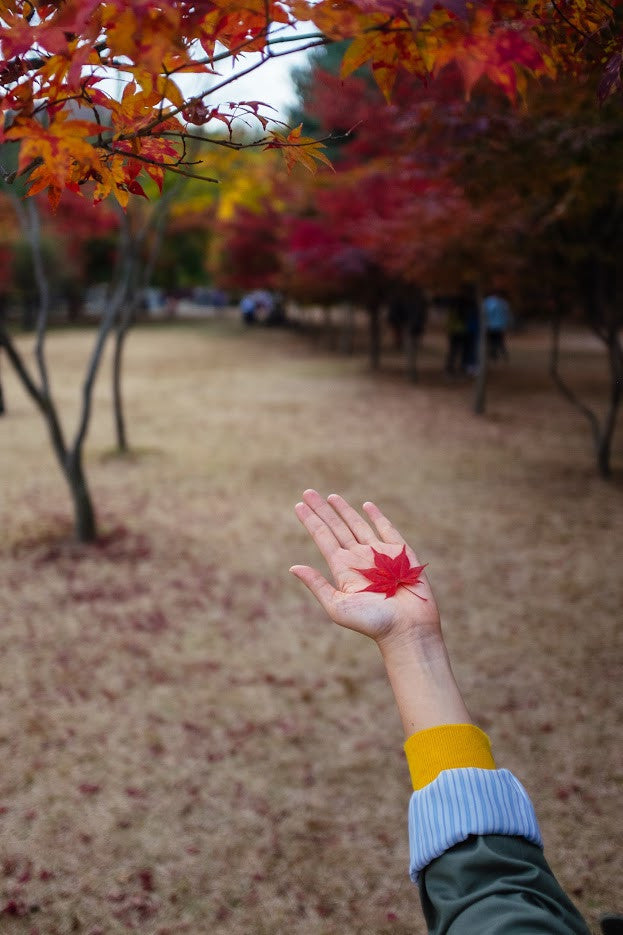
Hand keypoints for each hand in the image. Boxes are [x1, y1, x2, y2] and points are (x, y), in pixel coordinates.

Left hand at [290, 490, 440, 647]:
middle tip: (307, 492)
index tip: (298, 505)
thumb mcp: (338, 606)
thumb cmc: (373, 623)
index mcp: (343, 568)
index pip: (323, 537)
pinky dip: (377, 516)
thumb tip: (293, 567)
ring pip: (358, 525)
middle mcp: (358, 557)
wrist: (408, 628)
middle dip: (322, 510)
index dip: (311, 520)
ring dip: (344, 510)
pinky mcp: (400, 552)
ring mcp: (379, 553)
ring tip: (331, 497)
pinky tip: (366, 506)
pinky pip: (386, 529)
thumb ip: (317, 585)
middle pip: (336, 527)